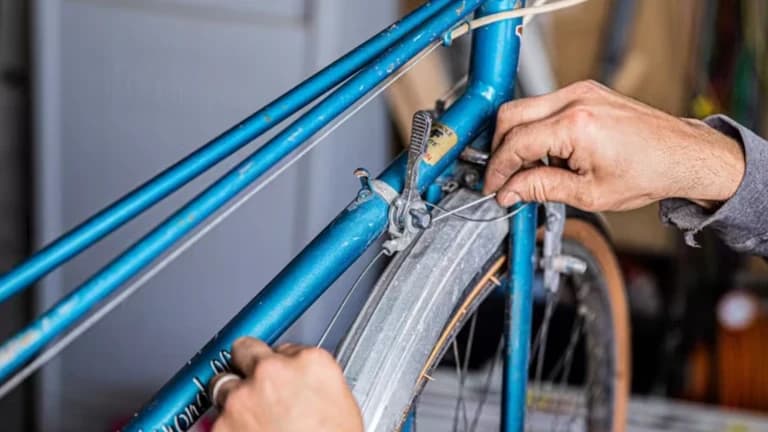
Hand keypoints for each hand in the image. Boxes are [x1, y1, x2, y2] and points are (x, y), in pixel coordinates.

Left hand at [210, 338, 362, 431]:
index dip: (279, 363)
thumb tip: (295, 378)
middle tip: (255, 385)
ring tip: (253, 421)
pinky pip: (217, 419)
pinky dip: (228, 428)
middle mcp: (273, 372)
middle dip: (247, 364)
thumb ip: (309, 378)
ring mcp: (242, 397)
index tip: (276, 372)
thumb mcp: (339, 402)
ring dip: (233, 398)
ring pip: (224, 383)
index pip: (284, 346)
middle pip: (245, 350)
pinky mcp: (220, 425)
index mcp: (311, 363)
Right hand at [484, 80, 744, 211]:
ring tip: (529, 169)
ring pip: (524, 108)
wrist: (681, 155)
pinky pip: (543, 106)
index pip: (516, 143)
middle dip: (498, 149)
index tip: (494, 187)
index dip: (499, 169)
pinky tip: (547, 154)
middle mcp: (576, 100)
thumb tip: (509, 190)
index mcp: (576, 126)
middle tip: (502, 177)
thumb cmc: (647, 173)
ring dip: (517, 139)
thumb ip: (541, 188)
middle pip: (510, 116)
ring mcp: (581, 91)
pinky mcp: (585, 91)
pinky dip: (535, 130)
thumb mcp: (588, 193)